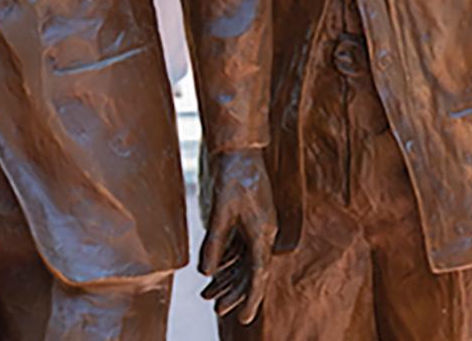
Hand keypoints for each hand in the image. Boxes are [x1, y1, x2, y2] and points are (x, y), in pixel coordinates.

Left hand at [198, 148, 277, 324]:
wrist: (240, 151)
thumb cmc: (233, 179)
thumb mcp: (220, 214)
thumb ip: (214, 244)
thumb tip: (207, 272)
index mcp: (262, 234)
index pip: (257, 276)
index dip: (250, 299)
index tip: (243, 319)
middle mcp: (264, 234)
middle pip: (250, 272)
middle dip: (234, 292)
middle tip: (216, 308)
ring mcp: (259, 227)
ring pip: (244, 261)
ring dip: (228, 278)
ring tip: (209, 295)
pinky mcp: (251, 221)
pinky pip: (240, 248)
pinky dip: (227, 260)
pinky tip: (215, 271)